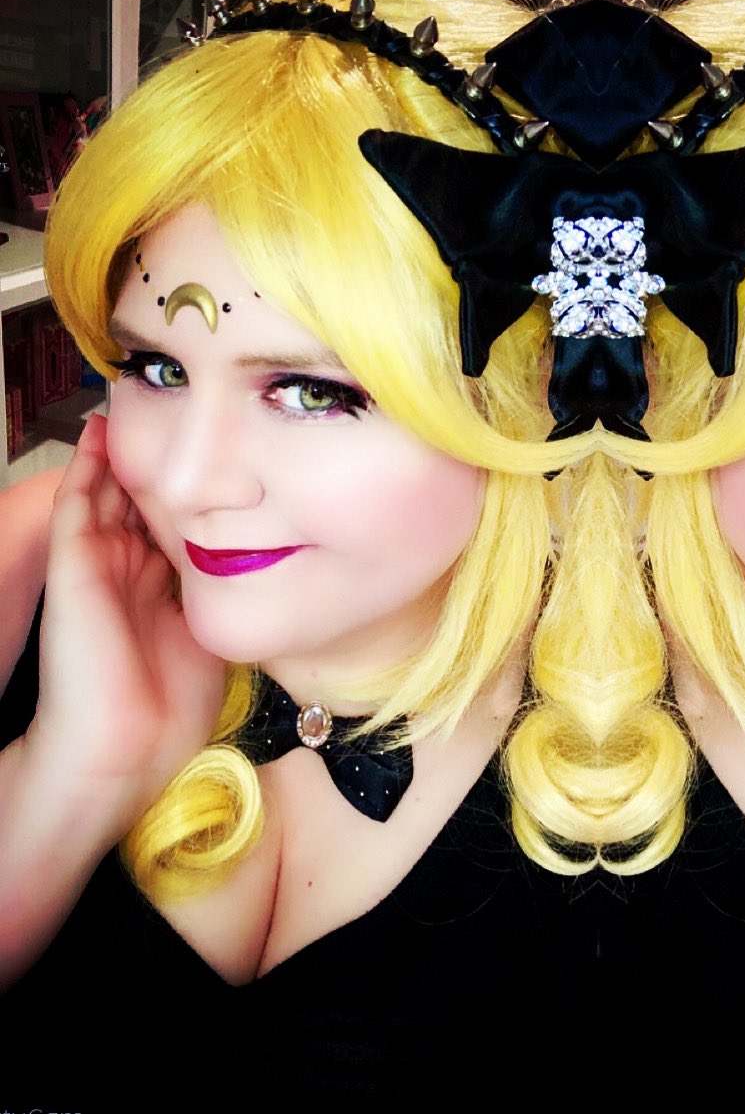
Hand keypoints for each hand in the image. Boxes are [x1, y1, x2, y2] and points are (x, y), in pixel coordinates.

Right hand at [26, 415, 223, 833]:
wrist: (124, 748)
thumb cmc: (169, 710)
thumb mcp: (210, 640)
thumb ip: (221, 600)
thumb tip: (259, 569)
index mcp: (159, 594)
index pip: (171, 531)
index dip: (187, 499)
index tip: (214, 464)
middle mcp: (128, 574)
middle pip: (140, 505)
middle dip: (154, 468)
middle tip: (172, 419)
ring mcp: (99, 567)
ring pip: (108, 496)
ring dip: (119, 456)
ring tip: (130, 408)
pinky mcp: (74, 564)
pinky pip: (78, 502)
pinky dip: (87, 466)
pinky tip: (98, 433)